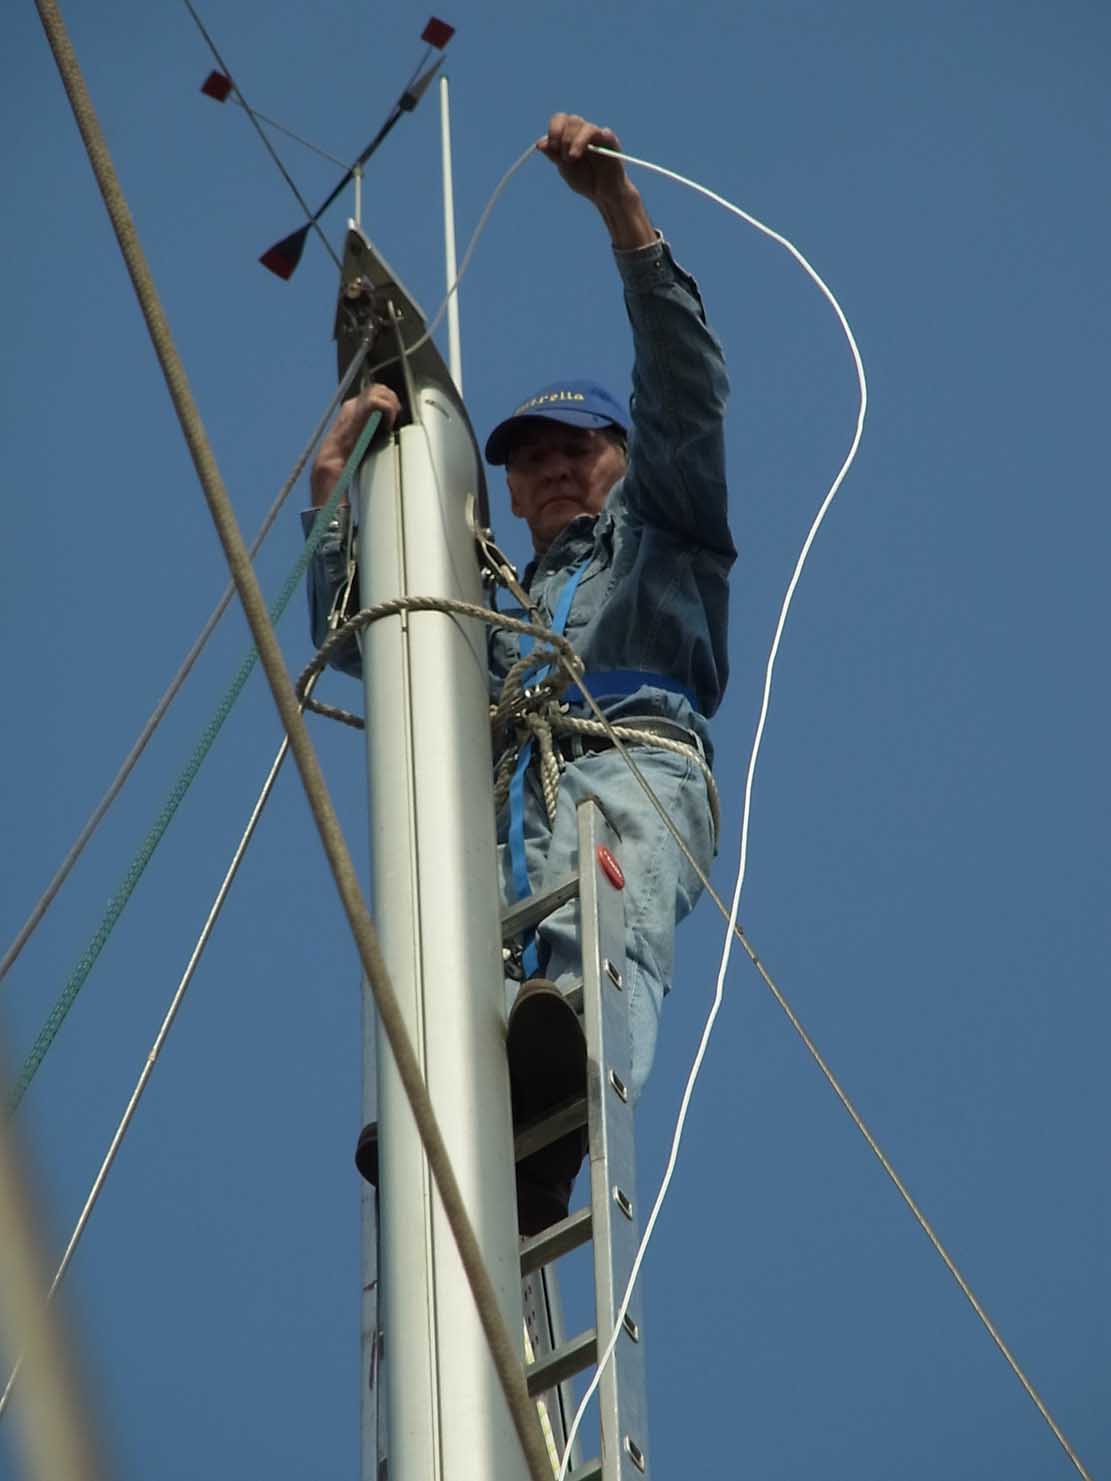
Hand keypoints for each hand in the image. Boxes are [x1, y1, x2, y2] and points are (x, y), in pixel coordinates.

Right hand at [310, 383, 400, 506]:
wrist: (332, 460)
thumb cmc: (346, 455)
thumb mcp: (362, 437)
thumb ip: (372, 429)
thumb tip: (386, 429)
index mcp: (352, 409)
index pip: (374, 393)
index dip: (388, 401)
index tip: (393, 416)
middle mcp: (353, 404)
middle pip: (379, 388)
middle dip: (392, 399)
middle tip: (395, 416)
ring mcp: (354, 406)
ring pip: (380, 390)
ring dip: (391, 404)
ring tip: (391, 420)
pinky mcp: (358, 412)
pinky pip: (379, 402)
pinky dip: (388, 412)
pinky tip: (386, 426)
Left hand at [537, 113, 628, 205]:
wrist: (602, 194)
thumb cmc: (585, 180)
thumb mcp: (565, 169)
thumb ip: (554, 156)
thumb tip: (539, 143)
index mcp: (570, 135)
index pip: (560, 120)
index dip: (554, 130)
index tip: (553, 147)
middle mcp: (583, 132)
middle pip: (572, 120)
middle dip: (564, 138)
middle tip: (566, 157)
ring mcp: (598, 137)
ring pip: (586, 127)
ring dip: (577, 141)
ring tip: (573, 158)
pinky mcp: (611, 143)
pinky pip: (605, 134)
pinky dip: (601, 135)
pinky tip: (596, 143)